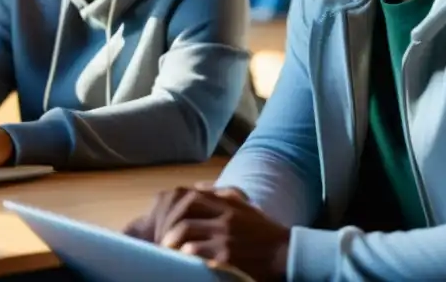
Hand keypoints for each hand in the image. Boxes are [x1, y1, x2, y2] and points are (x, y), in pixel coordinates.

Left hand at [125, 187, 289, 281]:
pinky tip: (181, 259)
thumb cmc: (264, 231)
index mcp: (227, 202)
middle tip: (159, 236)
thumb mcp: (245, 205)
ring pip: (186, 231)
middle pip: (184, 211)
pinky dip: (185, 254)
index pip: (191, 195)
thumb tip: (199, 186)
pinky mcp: (226, 255)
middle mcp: (224, 215)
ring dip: (172, 241)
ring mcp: (224, 235)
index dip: (173, 204)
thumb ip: (223, 194)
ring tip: (165, 250)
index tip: (164, 217)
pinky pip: (197, 252)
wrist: (285, 254)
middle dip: (168, 223)